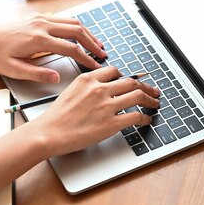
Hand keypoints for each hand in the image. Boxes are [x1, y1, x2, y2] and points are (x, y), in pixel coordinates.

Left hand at [0, 13, 105, 82]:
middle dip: (92, 43)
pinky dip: (77, 27)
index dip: (86, 58)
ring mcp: (42, 18)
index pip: (70, 48)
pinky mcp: (40, 16)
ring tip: (97, 44)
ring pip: (73, 22)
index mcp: (38, 40)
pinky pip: (64, 19)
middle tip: (103, 54)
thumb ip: (37, 74)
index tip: (95, 65)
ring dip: (87, 33)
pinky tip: (82, 35)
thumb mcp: (13, 70)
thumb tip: (57, 78)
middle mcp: (43, 25)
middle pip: (77, 31)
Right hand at [30, 67, 160, 156]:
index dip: (127, 77)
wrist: (48, 133)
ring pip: (137, 96)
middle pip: (131, 82)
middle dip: (146, 86)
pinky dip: (145, 117)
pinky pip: (135, 116)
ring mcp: (107, 105)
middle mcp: (99, 89)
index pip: (115, 71)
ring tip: (155, 103)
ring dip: (150, 99)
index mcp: (88, 79)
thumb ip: (88, 86)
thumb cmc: (56, 117)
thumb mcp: (71, 91)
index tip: (134, 81)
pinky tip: (147, 119)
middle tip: (153, 90)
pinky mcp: (111, 123)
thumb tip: (103, 89)